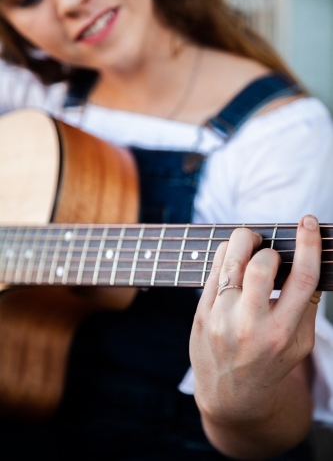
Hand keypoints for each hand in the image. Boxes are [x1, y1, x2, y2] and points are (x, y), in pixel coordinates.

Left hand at [190, 215, 320, 428]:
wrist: (230, 394)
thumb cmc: (270, 363)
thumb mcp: (300, 342)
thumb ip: (307, 304)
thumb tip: (309, 260)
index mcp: (283, 332)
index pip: (302, 279)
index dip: (308, 245)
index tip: (309, 221)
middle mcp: (251, 325)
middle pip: (261, 265)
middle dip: (269, 248)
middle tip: (270, 253)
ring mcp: (222, 318)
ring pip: (231, 259)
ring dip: (244, 241)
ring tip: (251, 245)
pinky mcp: (202, 313)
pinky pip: (213, 268)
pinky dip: (227, 254)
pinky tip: (234, 260)